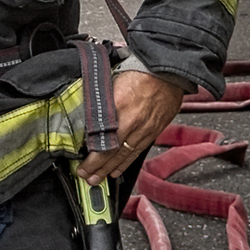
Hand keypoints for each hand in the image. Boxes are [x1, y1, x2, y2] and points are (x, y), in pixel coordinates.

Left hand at [77, 69, 188, 185]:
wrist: (168, 70)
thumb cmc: (141, 71)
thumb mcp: (113, 82)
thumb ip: (102, 103)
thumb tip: (87, 116)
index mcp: (119, 107)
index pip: (103, 140)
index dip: (92, 158)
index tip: (82, 165)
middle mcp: (133, 121)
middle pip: (113, 152)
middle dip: (98, 168)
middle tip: (86, 176)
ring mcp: (145, 128)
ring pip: (125, 155)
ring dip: (110, 169)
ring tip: (98, 178)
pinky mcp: (154, 130)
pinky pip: (138, 151)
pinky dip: (126, 162)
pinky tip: (118, 169)